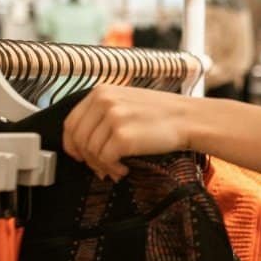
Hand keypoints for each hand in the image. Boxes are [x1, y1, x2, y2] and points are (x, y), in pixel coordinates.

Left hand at [63, 85, 192, 180]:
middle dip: (87, 159)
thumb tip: (82, 142)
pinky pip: (105, 160)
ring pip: (90, 151)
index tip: (80, 155)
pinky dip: (112, 169)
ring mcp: (112, 118)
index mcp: (101, 92)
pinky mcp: (122, 136)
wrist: (189, 119)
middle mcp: (103, 101)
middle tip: (101, 168)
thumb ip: (102, 114)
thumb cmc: (163, 114)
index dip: (72, 144)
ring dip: (102, 166)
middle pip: (78, 139)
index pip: (71, 122)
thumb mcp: (127, 102)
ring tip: (117, 169)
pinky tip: (124, 169)